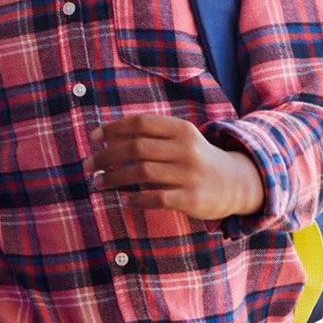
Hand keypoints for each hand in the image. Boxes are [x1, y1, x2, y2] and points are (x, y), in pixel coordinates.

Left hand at [86, 114, 264, 220]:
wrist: (236, 184)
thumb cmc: (196, 159)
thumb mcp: (180, 139)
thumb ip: (151, 134)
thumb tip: (105, 135)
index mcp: (181, 129)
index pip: (140, 123)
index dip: (112, 128)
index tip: (93, 138)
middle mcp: (186, 148)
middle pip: (136, 147)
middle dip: (106, 155)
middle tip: (87, 165)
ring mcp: (189, 173)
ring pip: (141, 172)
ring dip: (113, 178)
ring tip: (97, 183)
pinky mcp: (191, 198)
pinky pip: (155, 198)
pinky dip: (135, 199)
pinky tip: (123, 200)